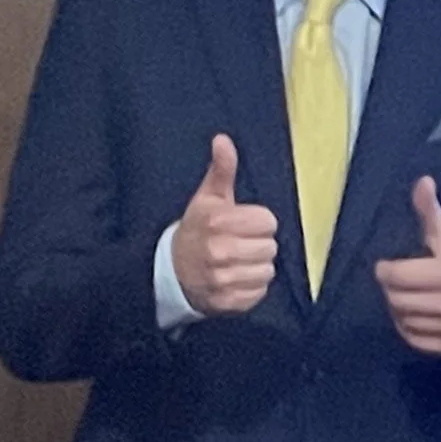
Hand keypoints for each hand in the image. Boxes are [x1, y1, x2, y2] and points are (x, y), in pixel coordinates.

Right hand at [171, 134, 279, 315]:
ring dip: (256, 267)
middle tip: (238, 244)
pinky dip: (251, 288)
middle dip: (258, 244)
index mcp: (217, 222)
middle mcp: (219, 251)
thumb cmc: (196, 231)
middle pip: (270, 246)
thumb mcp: (207, 198)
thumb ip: (221, 169)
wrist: (170, 273)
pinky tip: (234, 279)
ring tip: (236, 262)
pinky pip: (260, 292)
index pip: (268, 221)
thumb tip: (223, 139)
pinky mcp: (227, 302)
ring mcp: (222, 279)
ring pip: (268, 270)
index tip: (241, 225)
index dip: (258, 222)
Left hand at [375, 175, 440, 357]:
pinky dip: (408, 328)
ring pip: (404, 321)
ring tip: (404, 296)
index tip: (386, 265)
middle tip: (395, 281)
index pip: (398, 276)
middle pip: (397, 300)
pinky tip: (413, 315)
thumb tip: (422, 181)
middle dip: (390, 289)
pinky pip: (417, 340)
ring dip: (398, 309)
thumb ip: (430, 209)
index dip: (386, 270)